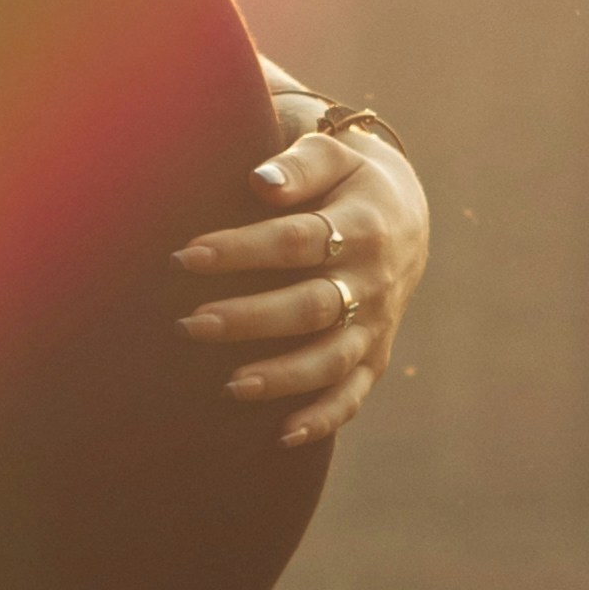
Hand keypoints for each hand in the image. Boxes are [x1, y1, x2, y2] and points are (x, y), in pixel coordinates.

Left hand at [173, 108, 428, 445]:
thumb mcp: (331, 155)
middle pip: (312, 306)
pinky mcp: (374, 355)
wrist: (402, 216)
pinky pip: (353, 393)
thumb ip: (297, 166)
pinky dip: (323, 418)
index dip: (241, 251)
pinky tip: (282, 435)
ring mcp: (376, 323)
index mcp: (362, 225)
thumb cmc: (344, 181)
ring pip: (332, 358)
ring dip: (282, 376)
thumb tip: (260, 183)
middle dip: (250, 319)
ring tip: (229, 385)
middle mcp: (373, 280)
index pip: (297, 241)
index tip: (186, 257)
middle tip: (189, 325)